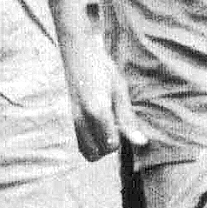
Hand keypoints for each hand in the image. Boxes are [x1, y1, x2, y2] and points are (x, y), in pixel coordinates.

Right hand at [62, 30, 121, 162]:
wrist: (77, 53)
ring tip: (105, 126)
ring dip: (97, 145)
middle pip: (95, 154)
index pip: (110, 144)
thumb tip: (141, 143)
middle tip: (114, 127)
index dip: (121, 139)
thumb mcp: (120, 91)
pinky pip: (77, 141)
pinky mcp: (65, 118)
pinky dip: (88, 139)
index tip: (124, 124)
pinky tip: (95, 123)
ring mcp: (69, 119)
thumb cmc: (102, 69)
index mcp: (97, 111)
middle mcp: (79, 119)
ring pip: (84, 151)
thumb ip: (128, 119)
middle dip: (108, 146)